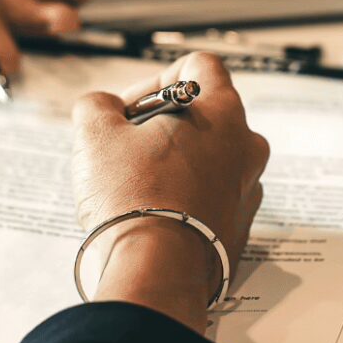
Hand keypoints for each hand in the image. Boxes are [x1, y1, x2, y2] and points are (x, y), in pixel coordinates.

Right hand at [71, 53, 269, 332]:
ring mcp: (247, 189)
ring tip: (135, 186)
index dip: (156, 79)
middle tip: (126, 147)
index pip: (199, 65)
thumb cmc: (131, 197)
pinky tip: (152, 216)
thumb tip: (101, 107)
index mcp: (223, 111)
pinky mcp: (240, 229)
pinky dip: (185, 199)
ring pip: (208, 159)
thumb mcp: (95, 135)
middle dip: (162, 125)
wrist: (157, 276)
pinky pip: (211, 199)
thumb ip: (97, 105)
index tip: (130, 109)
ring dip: (174, 163)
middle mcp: (246, 146)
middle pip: (204, 114)